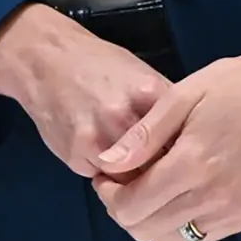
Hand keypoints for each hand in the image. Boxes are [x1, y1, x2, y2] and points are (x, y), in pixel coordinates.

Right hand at [0, 2, 171, 178]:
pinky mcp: (77, 155)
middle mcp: (126, 118)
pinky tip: (102, 150)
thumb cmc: (100, 64)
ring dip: (134, 178)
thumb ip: (167, 108)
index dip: (187, 155)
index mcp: (151, 95)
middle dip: (162, 172)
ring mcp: (99, 138)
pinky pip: (103, 178)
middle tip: (161, 168)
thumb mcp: (142, 74)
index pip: (184, 142)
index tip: (186, 159)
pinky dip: (107, 173)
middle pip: (160, 168)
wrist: (47, 58)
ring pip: (131, 182)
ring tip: (131, 159)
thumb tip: (193, 138)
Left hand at [91, 35, 240, 240]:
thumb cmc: (236, 84)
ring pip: (173, 239)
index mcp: (194, 164)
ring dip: (152, 219)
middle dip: (124, 209)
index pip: (132, 207)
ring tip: (151, 183)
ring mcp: (236, 212)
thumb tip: (107, 163)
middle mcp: (215, 198)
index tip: (105, 175)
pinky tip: (182, 190)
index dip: (108, 195)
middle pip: (147, 230)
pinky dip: (181, 222)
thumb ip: (143, 135)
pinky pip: (201, 236)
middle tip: (122, 179)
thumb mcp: (182, 95)